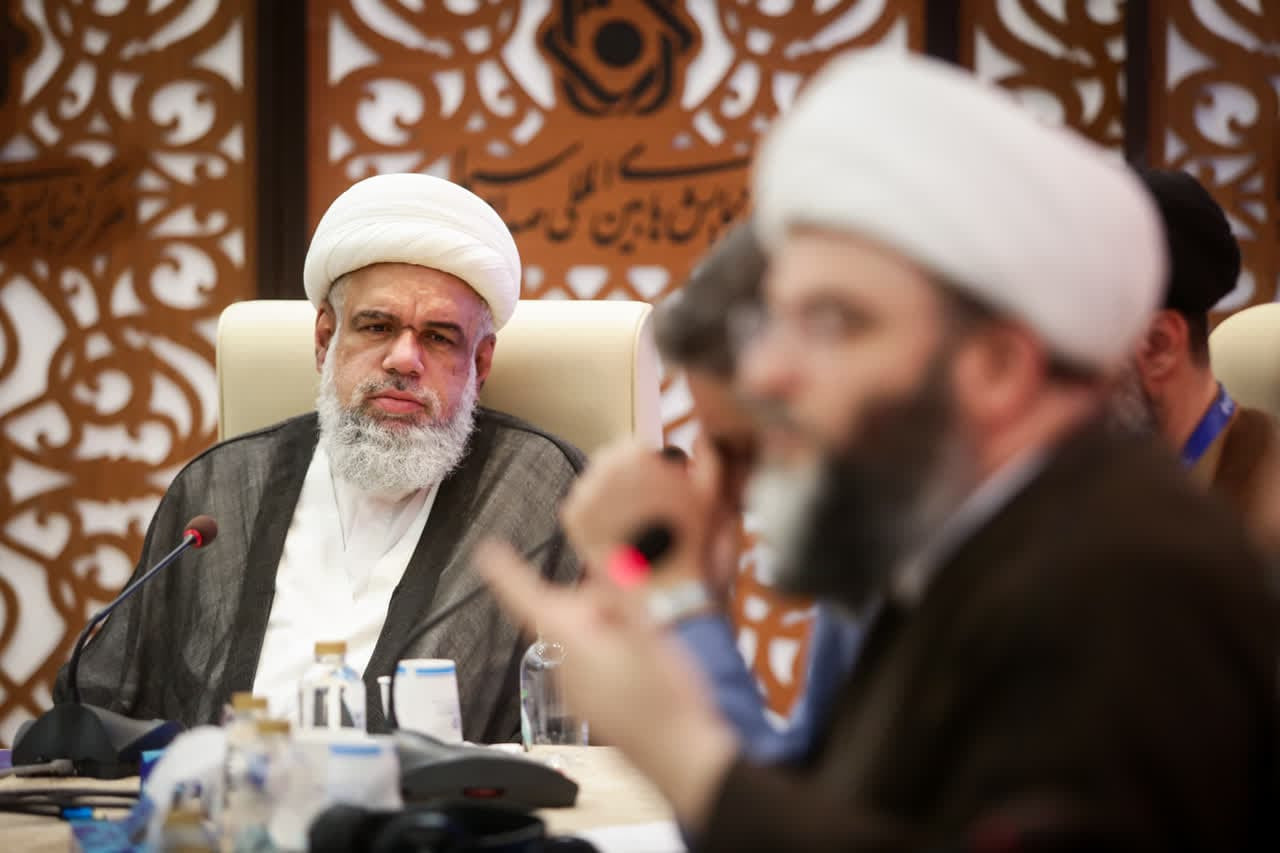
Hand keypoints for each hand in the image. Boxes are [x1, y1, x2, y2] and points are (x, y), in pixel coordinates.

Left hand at [475, 540, 738, 830]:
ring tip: (647, 642)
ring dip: (609, 627)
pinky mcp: (594, 703)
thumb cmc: (666, 704)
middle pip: (566, 613)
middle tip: (634, 610)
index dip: (506, 571)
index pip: (525, 599)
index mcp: (572, 642)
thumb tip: (608, 561)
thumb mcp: (651, 630)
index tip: (489, 550)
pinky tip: (645, 666)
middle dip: (596, 602)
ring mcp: (578, 690)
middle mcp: (566, 667)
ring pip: (583, 637)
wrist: (681, 759)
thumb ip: (624, 592)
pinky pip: (595, 662)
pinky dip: (615, 653)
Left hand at [560, 439, 720, 581]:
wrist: (663, 586)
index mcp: (634, 455)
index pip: (631, 446)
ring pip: (594, 485)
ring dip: (609, 497)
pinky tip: (614, 533)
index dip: (646, 465)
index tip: (654, 484)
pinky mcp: (572, 519)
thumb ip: (708, 454)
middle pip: (610, 463)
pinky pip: (580, 508)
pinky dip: (594, 518)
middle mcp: (604, 469)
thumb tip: (701, 438)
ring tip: (630, 522)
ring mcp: (585, 494)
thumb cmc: (689, 539)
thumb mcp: (710, 490)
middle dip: (626, 479)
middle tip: (643, 505)